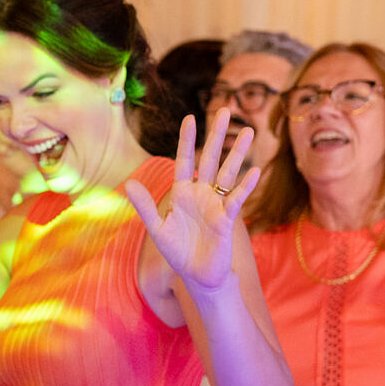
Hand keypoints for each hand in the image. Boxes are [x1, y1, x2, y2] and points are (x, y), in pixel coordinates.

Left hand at [125, 109, 258, 293]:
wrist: (197, 276)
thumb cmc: (177, 251)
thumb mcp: (157, 228)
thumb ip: (144, 206)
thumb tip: (130, 183)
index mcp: (182, 192)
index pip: (185, 160)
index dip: (187, 140)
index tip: (191, 117)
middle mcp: (202, 193)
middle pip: (211, 158)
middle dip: (218, 134)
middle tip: (226, 109)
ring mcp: (216, 204)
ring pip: (228, 172)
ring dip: (238, 152)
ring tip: (249, 131)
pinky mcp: (226, 220)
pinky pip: (236, 199)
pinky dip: (245, 186)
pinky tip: (254, 171)